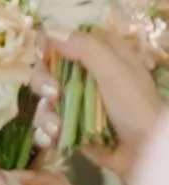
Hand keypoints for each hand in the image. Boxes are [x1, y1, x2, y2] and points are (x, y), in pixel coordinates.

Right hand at [51, 27, 167, 181]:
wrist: (142, 151)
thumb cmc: (135, 105)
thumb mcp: (116, 70)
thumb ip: (87, 49)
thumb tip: (53, 34)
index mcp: (101, 55)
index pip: (67, 40)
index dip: (49, 45)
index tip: (43, 56)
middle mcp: (86, 76)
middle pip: (48, 70)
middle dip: (43, 82)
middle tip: (53, 94)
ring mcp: (77, 104)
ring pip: (44, 101)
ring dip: (44, 114)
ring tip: (56, 128)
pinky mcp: (70, 129)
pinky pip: (46, 127)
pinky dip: (45, 133)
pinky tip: (53, 139)